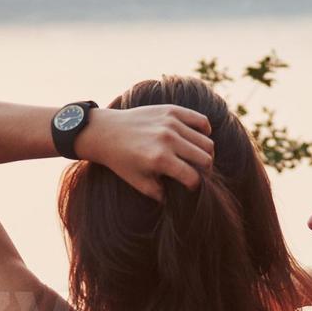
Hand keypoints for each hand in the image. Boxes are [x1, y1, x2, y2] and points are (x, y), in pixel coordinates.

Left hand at [79, 103, 215, 199]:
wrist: (106, 132)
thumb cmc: (121, 160)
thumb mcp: (138, 182)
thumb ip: (159, 194)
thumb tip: (177, 199)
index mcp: (160, 159)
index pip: (193, 177)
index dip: (195, 186)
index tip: (191, 187)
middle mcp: (168, 139)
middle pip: (205, 158)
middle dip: (205, 170)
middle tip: (198, 172)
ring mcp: (171, 123)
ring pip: (206, 141)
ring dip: (205, 153)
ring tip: (197, 157)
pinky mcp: (171, 110)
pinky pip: (200, 120)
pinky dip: (205, 130)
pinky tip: (199, 138)